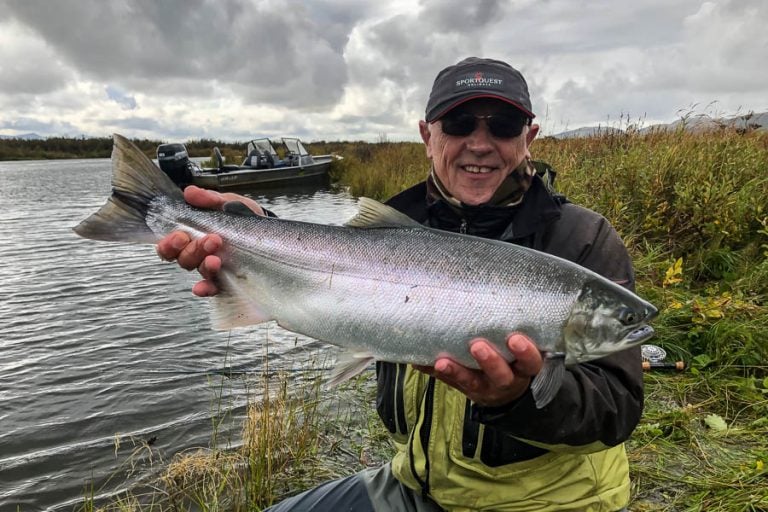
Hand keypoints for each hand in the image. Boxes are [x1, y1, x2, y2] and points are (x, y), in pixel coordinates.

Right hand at [155, 186, 264, 295]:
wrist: (269, 231)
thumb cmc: (242, 217)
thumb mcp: (228, 203)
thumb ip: (210, 199)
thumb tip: (190, 192)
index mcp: (194, 235)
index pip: (171, 245)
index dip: (169, 243)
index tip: (180, 235)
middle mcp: (199, 254)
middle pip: (184, 258)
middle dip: (193, 250)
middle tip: (211, 240)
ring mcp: (213, 267)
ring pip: (199, 270)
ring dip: (204, 265)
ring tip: (216, 259)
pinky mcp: (226, 279)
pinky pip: (212, 287)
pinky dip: (206, 288)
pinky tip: (203, 287)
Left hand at [414, 333, 542, 406]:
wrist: (504, 393)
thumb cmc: (514, 360)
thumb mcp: (521, 352)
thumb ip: (517, 334)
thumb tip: (506, 297)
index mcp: (522, 369)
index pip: (531, 363)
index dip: (526, 353)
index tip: (515, 339)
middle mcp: (505, 381)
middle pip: (501, 376)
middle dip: (490, 362)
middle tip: (477, 346)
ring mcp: (484, 388)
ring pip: (471, 383)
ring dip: (456, 371)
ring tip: (441, 362)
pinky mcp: (464, 390)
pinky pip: (448, 383)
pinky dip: (434, 372)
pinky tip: (419, 362)